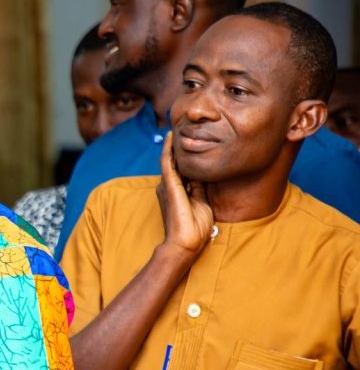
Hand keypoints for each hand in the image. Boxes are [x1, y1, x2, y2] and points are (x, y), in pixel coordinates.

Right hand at [156, 132, 213, 257]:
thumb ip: (199, 187)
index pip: (182, 168)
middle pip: (174, 161)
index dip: (186, 154)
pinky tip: (171, 137)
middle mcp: (169, 186)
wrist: (186, 242)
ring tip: (176, 127)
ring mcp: (167, 185)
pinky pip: (167, 163)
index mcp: (177, 191)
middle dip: (178, 146)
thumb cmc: (195, 228)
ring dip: (172, 144)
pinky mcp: (168, 185)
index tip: (193, 140)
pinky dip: (168, 149)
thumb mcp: (202, 202)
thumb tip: (202, 173)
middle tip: (183, 127)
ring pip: (170, 159)